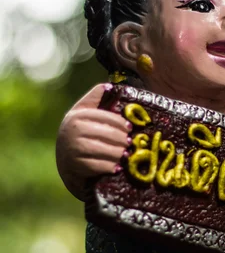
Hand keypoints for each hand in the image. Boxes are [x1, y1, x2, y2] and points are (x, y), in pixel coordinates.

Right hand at [56, 84, 131, 200]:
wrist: (65, 160)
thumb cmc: (79, 132)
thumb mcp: (83, 112)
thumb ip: (95, 98)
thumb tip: (110, 86)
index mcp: (78, 115)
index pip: (105, 117)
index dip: (121, 123)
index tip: (130, 128)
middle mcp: (74, 131)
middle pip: (107, 134)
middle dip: (122, 139)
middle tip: (130, 143)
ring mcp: (74, 149)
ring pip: (104, 150)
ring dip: (118, 153)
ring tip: (126, 154)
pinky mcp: (76, 165)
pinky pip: (98, 166)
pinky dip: (110, 167)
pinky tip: (117, 167)